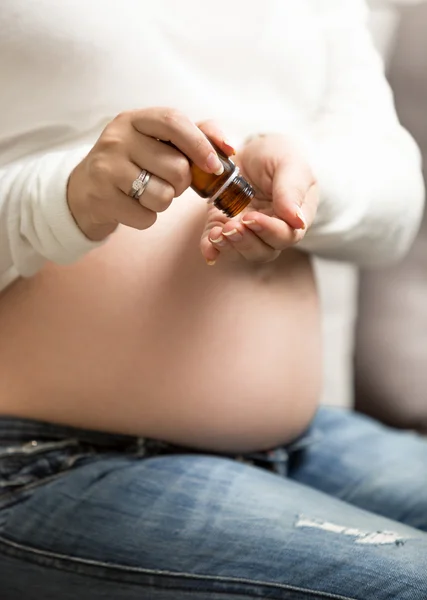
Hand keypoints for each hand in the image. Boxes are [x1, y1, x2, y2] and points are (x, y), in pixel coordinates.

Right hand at [67, 108, 230, 240]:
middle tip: (165, 181)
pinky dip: (146, 218)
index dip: (200, 144)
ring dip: (163, 202)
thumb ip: (194, 136)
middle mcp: (117, 138)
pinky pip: (146, 217)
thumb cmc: (130, 166)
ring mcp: (106, 168)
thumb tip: (228, 148)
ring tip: (146, 193)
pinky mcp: (101, 197)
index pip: (173, 121)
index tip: (215, 166)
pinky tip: (132, 206)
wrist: (83, 192)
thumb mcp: (155, 143)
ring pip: (163, 195)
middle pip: (176, 167)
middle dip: (181, 183)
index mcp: (134, 120)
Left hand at [200, 134, 318, 263]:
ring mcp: (245, 231)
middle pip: (263, 250)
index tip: (252, 217)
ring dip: (229, 246)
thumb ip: (292, 191)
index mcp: (293, 218)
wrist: (251, 151)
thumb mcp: (289, 164)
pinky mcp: (222, 226)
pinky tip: (207, 246)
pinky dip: (210, 248)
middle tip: (232, 227)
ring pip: (241, 251)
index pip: (286, 235)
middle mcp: (270, 230)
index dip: (269, 231)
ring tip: (218, 234)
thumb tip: (297, 221)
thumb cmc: (278, 156)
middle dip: (246, 241)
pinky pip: (216, 245)